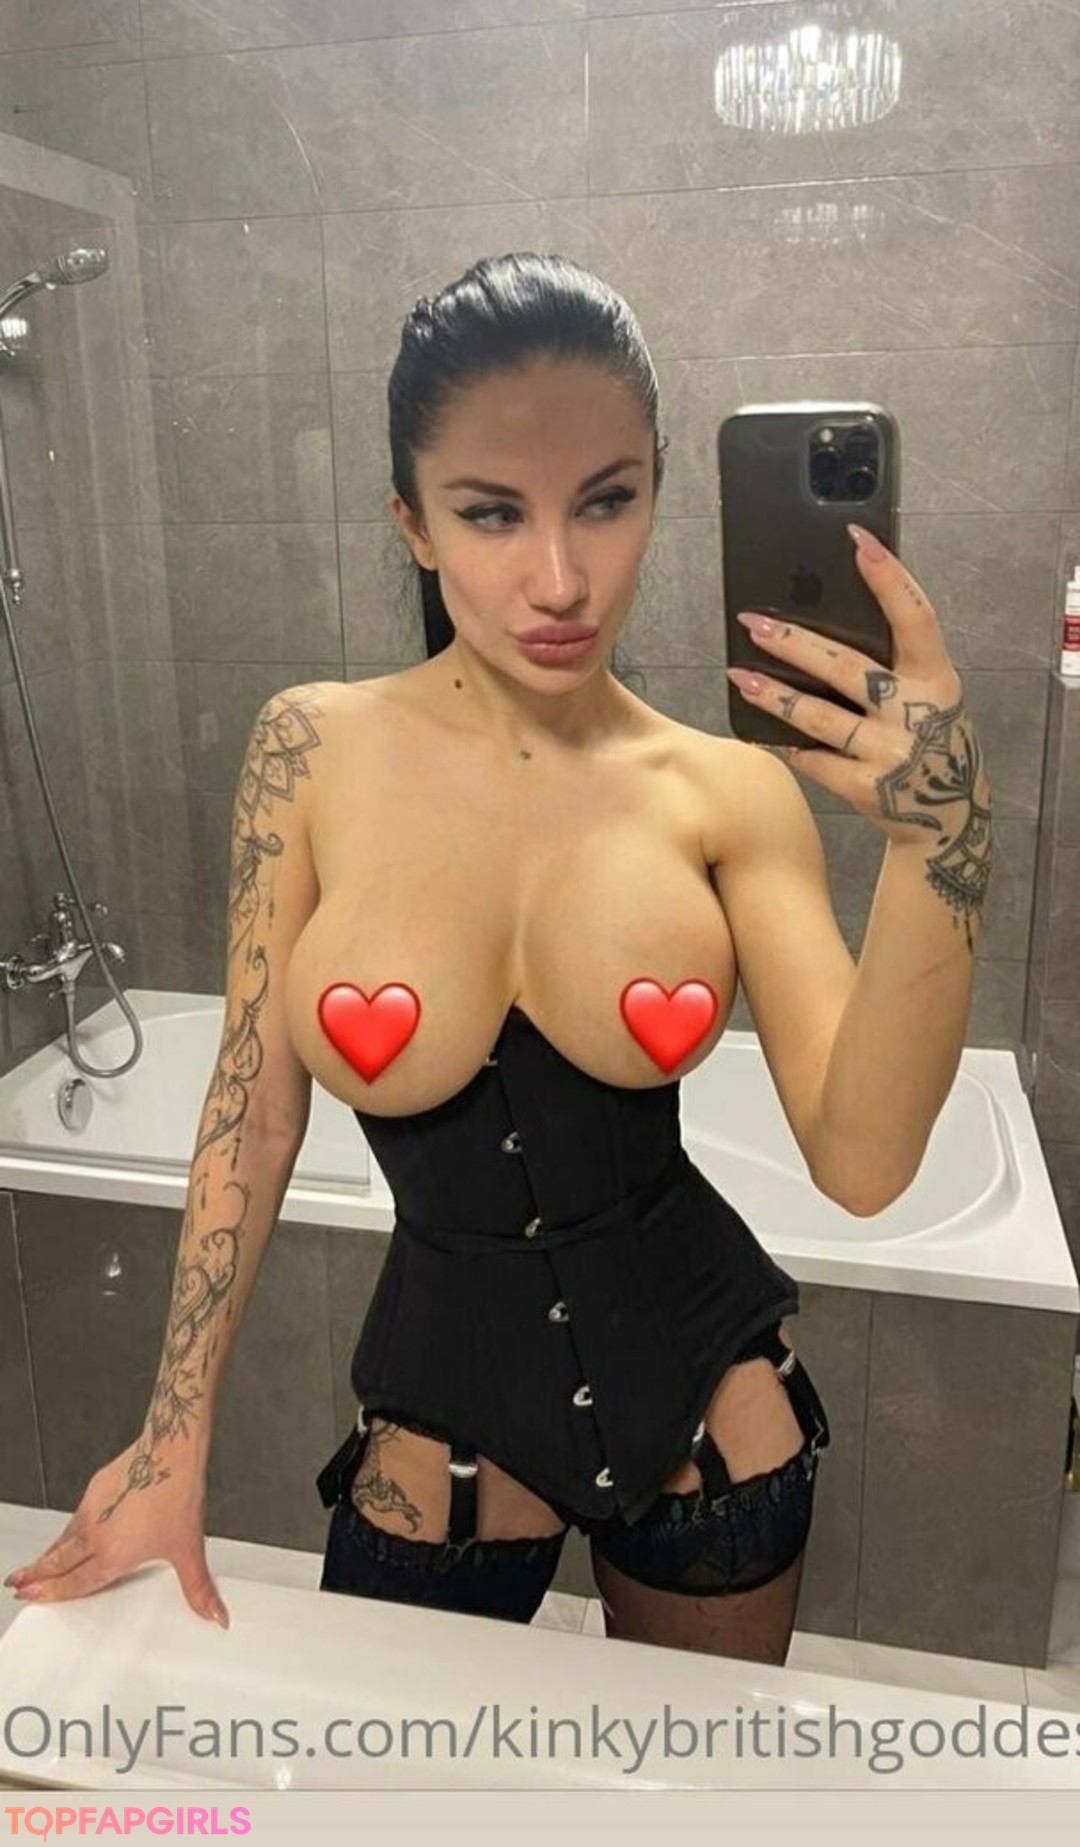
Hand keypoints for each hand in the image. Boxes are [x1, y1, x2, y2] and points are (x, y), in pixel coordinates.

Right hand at [2, 1433, 228, 1626]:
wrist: (172, 1450)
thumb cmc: (178, 1494)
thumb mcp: (188, 1548)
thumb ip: (198, 1589)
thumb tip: (216, 1616)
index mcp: (112, 1555)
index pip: (75, 1583)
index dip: (52, 1593)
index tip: (31, 1596)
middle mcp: (95, 1534)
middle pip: (58, 1562)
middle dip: (36, 1576)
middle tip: (17, 1584)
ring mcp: (92, 1509)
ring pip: (64, 1539)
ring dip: (48, 1554)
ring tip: (36, 1565)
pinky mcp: (95, 1488)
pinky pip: (75, 1518)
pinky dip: (66, 1531)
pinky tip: (71, 1532)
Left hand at [727, 525, 990, 849]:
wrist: (949, 819)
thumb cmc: (932, 743)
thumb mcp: (933, 698)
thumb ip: (897, 667)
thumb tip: (827, 619)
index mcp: (938, 680)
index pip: (916, 617)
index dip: (889, 577)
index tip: (857, 539)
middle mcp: (916, 714)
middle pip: (849, 668)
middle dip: (796, 643)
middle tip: (753, 622)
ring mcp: (890, 754)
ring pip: (821, 718)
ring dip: (775, 696)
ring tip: (740, 676)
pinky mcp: (865, 788)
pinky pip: (813, 760)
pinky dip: (783, 742)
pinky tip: (756, 727)